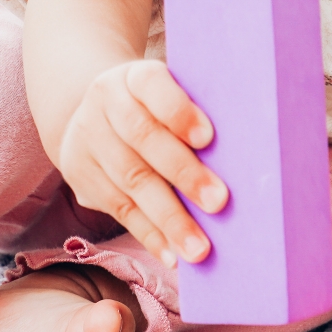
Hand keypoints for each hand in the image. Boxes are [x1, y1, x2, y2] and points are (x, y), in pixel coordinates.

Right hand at [55, 59, 228, 267]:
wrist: (89, 112)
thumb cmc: (153, 106)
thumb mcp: (169, 92)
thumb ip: (198, 111)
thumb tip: (250, 152)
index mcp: (133, 76)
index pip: (152, 85)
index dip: (178, 111)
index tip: (208, 137)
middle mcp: (105, 103)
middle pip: (143, 139)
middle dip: (182, 173)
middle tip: (219, 202)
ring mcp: (88, 140)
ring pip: (130, 181)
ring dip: (168, 219)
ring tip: (199, 248)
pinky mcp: (82, 177)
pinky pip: (119, 210)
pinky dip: (149, 235)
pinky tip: (173, 255)